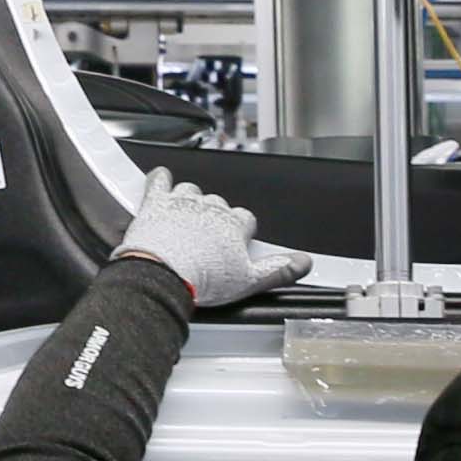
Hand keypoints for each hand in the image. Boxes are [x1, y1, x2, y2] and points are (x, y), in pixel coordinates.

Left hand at [114, 174, 298, 309]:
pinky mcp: (157, 202)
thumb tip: (303, 264)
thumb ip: (279, 270)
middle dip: (215, 217)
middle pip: (218, 204)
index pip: (245, 219)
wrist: (163, 276)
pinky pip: (160, 181)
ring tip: (186, 217)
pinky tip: (161, 178)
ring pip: (192, 191)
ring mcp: (183, 202)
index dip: (240, 232)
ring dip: (191, 199)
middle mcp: (211, 207)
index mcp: (233, 225)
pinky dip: (160, 178)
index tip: (235, 243)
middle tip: (207, 239)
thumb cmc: (202, 280)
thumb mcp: (249, 281)